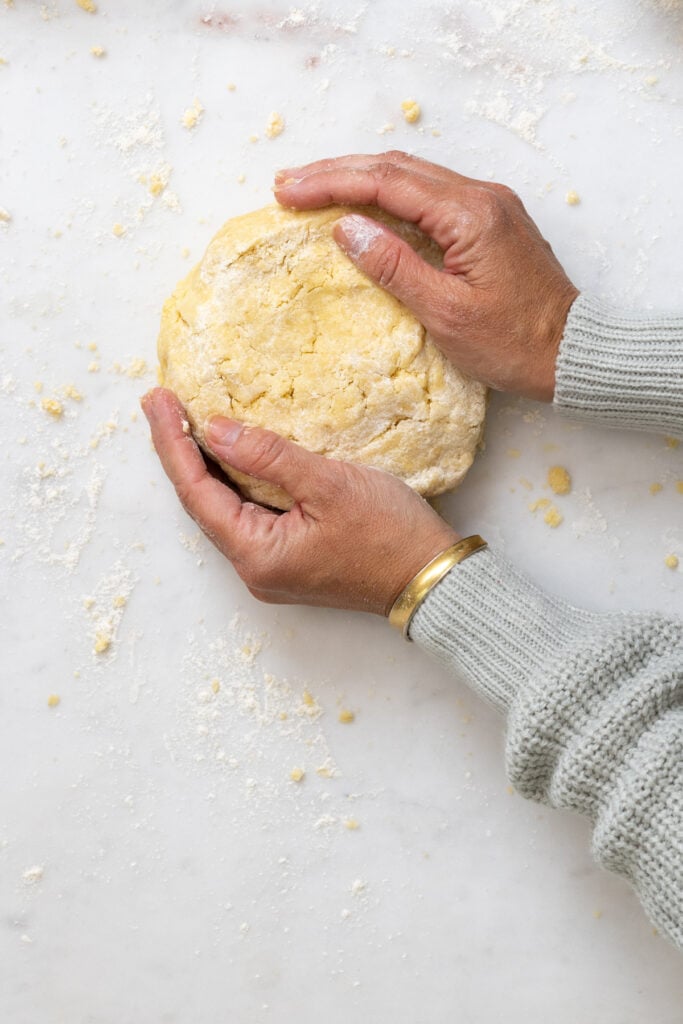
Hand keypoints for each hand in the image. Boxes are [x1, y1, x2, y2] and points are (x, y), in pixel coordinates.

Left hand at [141, 388, 458, 614]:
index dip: (172, 443)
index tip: (157, 399)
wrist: (433, 579)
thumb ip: (268, 456)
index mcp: (257, 555)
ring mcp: (271, 567)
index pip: (196, 493)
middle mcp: (254, 568)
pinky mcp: (289, 559)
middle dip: (179, 451)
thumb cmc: (389, 534)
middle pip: (202, 504)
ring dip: (203, 466)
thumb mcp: (328, 484)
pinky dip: (233, 482)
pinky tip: (227, 455)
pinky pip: (247, 515)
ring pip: (223, 509)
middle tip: (160, 402)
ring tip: (182, 421)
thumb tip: (215, 430)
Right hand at [274, 152, 578, 401]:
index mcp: (470, 214)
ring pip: (412, 176)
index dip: (331, 183)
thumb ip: (395, 267)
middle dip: (337, 172)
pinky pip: (429, 195)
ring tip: (312, 188)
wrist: (573, 353)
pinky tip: (362, 207)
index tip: (287, 191)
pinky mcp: (489, 221)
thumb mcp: (446, 314)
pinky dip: (388, 196)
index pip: (387, 182)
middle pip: (396, 167)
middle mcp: (480, 196)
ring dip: (360, 179)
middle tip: (286, 183)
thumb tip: (345, 228)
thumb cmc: (514, 343)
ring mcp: (488, 205)